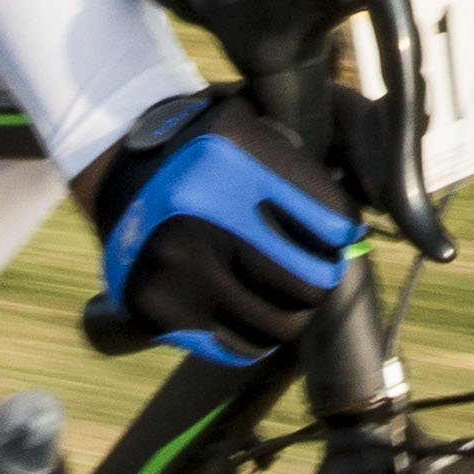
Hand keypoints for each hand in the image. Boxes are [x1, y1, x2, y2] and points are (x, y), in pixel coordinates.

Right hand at [78, 95, 360, 363]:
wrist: (119, 171)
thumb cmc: (208, 155)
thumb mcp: (253, 127)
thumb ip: (303, 169)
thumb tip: (354, 234)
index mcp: (235, 158)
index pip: (332, 222)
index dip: (341, 232)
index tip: (333, 232)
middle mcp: (205, 214)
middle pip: (312, 284)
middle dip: (321, 277)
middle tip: (314, 268)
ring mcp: (179, 269)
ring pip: (281, 325)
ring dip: (292, 310)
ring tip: (282, 289)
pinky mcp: (159, 309)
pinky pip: (239, 346)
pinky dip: (255, 333)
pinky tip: (247, 305)